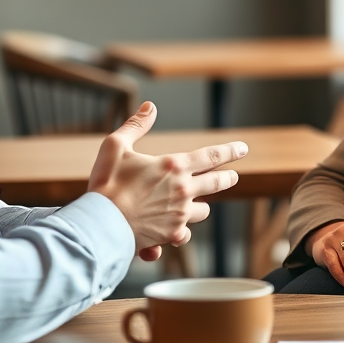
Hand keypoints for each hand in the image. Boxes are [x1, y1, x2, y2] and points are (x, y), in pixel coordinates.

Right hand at [87, 102, 246, 253]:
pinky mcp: (171, 235)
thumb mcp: (116, 146)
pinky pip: (185, 234)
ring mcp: (179, 215)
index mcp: (173, 166)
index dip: (230, 151)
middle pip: (216, 183)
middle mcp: (182, 191)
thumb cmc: (106, 184)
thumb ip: (136, 125)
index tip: (243, 148)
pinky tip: (174, 230)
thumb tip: (150, 107)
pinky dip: (181, 231)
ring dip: (201, 205)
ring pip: (203, 210)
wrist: (100, 225)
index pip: (211, 155)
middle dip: (227, 177)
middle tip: (234, 176)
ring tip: (200, 204)